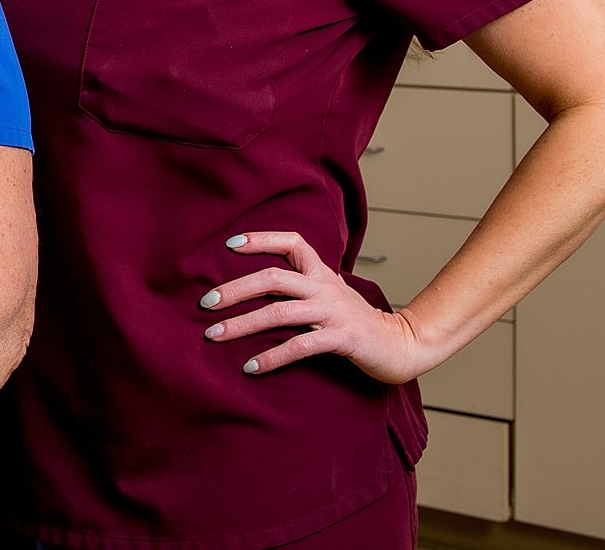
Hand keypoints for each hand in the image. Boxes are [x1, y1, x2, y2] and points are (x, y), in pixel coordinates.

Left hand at [199, 231, 441, 383]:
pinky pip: (298, 346)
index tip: (230, 245)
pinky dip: (271, 357)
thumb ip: (301, 286)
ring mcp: (333, 312)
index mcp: (321, 273)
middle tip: (205, 303)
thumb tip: (256, 286)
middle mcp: (324, 287)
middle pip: (272, 278)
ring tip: (214, 335)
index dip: (262, 239)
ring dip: (241, 325)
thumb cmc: (355, 321)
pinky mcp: (341, 338)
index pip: (292, 242)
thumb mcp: (329, 295)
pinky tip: (250, 366)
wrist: (399, 345)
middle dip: (234, 290)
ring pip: (278, 312)